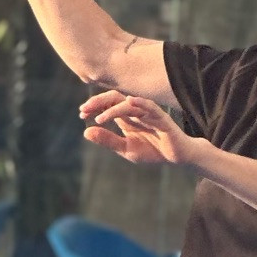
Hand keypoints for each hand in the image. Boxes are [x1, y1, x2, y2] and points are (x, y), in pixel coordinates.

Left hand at [79, 88, 197, 169]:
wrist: (175, 158)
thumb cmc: (152, 151)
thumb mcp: (125, 148)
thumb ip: (107, 140)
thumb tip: (85, 132)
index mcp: (126, 117)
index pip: (107, 104)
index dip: (94, 106)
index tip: (81, 113)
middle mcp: (135, 111)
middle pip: (114, 98)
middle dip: (98, 102)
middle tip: (84, 109)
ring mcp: (148, 113)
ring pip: (128, 104)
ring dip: (112, 108)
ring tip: (99, 117)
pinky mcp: (161, 117)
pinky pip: (150, 106)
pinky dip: (139, 102)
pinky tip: (128, 102)